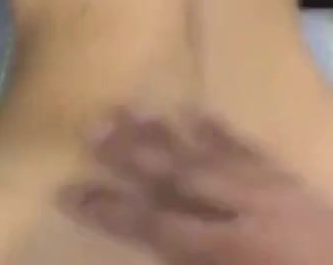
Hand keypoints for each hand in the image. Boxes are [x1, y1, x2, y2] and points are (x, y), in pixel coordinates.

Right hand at [63, 110, 332, 263]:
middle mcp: (243, 211)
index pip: (156, 225)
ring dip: (166, 130)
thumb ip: (189, 259)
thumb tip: (152, 237)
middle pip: (177, 176)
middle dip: (132, 152)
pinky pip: (248, 148)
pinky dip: (219, 130)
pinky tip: (195, 109)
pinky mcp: (287, 177)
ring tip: (130, 106)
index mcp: (227, 250)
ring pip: (206, 153)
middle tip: (93, 125)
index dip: (109, 210)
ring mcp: (268, 187)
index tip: (69, 190)